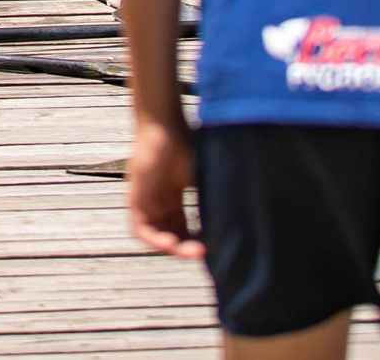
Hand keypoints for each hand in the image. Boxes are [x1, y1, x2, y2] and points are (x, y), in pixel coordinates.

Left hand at [126, 116, 201, 258]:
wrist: (164, 124)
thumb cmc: (187, 144)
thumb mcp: (204, 176)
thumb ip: (215, 197)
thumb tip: (245, 218)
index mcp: (173, 195)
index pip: (182, 227)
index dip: (195, 240)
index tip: (212, 247)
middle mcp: (158, 200)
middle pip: (169, 233)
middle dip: (185, 247)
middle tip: (203, 254)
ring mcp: (145, 198)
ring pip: (153, 234)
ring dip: (169, 248)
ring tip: (187, 252)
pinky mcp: (134, 195)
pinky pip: (138, 226)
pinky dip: (152, 239)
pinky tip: (169, 243)